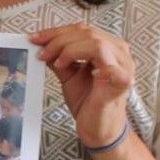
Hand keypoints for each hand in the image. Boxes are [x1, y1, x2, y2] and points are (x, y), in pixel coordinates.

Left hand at [29, 23, 132, 145]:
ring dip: (70, 50)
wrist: (98, 129)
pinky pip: (109, 66)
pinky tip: (75, 69)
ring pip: (96, 43)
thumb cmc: (88, 102)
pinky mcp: (122, 82)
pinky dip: (90, 63)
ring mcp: (124, 66)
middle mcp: (119, 53)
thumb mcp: (68, 75)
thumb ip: (59, 58)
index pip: (82, 30)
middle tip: (41, 52)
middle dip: (59, 40)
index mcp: (108, 47)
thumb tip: (42, 44)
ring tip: (57, 63)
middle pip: (88, 33)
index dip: (57, 32)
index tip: (35, 38)